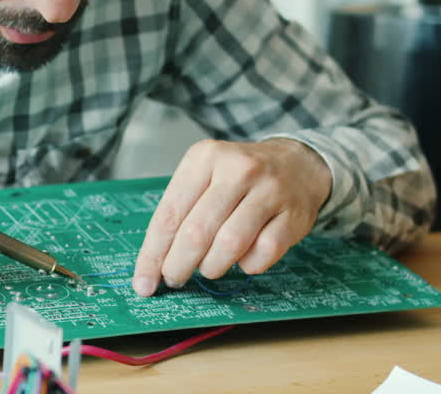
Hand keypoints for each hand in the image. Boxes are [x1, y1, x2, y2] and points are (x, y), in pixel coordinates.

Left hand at [132, 138, 330, 296]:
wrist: (297, 164)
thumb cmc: (239, 178)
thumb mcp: (204, 176)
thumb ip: (180, 213)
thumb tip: (154, 266)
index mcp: (205, 157)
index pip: (170, 214)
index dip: (153, 254)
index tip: (143, 282)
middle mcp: (238, 169)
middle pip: (197, 232)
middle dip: (178, 265)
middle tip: (174, 278)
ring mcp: (269, 191)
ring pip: (229, 245)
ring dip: (212, 267)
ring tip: (209, 267)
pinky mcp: (293, 215)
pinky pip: (263, 255)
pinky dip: (248, 266)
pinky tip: (244, 258)